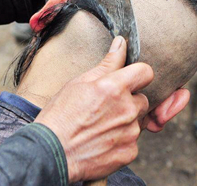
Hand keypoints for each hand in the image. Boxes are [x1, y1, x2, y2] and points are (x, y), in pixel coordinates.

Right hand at [34, 37, 153, 182]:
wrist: (51, 153)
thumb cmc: (61, 115)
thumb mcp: (79, 82)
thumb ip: (108, 63)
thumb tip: (121, 43)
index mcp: (115, 88)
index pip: (146, 72)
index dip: (138, 74)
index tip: (129, 79)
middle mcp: (127, 109)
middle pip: (142, 99)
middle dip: (129, 101)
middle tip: (106, 108)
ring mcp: (130, 133)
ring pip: (137, 121)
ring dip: (125, 122)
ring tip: (100, 126)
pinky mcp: (129, 152)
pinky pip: (132, 141)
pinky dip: (121, 141)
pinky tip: (102, 141)